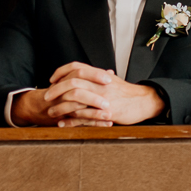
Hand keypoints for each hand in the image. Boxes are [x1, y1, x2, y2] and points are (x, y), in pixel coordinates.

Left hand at [11, 62, 166, 126]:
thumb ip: (98, 77)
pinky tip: (62, 123)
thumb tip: (89, 74)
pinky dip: (70, 120)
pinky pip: (83, 117)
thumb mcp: (112, 80)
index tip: (52, 79)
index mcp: (99, 75)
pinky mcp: (104, 113)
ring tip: (51, 112)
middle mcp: (99, 84)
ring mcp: (102, 98)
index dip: (61, 72)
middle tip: (47, 97)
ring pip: (75, 100)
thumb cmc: (127, 93)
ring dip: (60, 107)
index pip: (76, 67)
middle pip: (72, 82)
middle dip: (56, 90)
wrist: (144, 102)